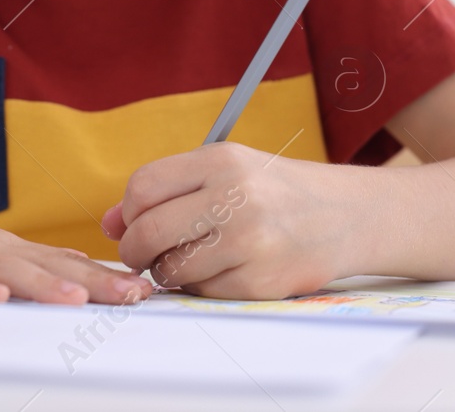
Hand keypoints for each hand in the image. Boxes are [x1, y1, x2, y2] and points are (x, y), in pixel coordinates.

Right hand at [0, 182, 153, 304]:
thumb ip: (27, 259)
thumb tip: (79, 264)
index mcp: (3, 249)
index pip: (64, 264)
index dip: (105, 278)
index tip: (148, 291)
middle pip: (47, 267)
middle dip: (94, 283)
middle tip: (137, 296)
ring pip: (4, 271)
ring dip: (43, 284)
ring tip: (79, 300)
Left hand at [102, 142, 369, 299]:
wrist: (347, 215)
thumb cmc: (275, 190)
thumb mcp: (227, 170)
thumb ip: (167, 191)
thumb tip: (107, 223)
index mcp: (221, 161)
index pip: (143, 187)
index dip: (129, 211)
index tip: (135, 222)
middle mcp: (235, 198)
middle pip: (148, 232)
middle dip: (135, 249)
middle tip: (144, 253)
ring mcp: (249, 242)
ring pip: (171, 269)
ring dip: (169, 270)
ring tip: (192, 257)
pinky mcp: (260, 281)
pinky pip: (203, 292)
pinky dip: (202, 285)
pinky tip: (223, 268)